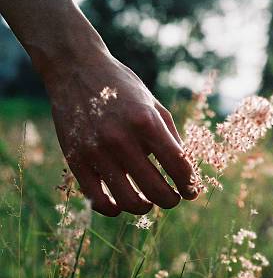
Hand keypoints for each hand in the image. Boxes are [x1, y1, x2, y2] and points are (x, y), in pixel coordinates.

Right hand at [46, 49, 199, 215]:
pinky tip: (122, 203)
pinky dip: (115, 208)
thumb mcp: (154, 105)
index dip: (190, 185)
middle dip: (171, 200)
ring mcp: (96, 151)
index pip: (178, 167)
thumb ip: (171, 138)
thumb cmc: (122, 88)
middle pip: (156, 190)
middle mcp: (121, 138)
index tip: (192, 191)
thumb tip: (185, 172)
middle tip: (172, 198)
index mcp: (146, 122)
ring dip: (145, 208)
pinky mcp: (76, 160)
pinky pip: (98, 200)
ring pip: (128, 201)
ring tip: (148, 202)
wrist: (76, 69)